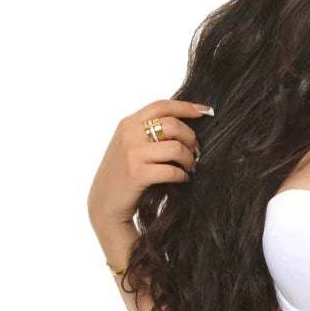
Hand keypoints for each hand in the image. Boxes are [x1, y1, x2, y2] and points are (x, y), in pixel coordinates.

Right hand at [87, 98, 213, 230]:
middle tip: (196, 152)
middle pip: (173, 125)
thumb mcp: (128, 146)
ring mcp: (133, 154)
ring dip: (189, 159)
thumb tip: (181, 126)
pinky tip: (183, 179)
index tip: (205, 111)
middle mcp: (129, 134)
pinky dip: (183, 176)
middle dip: (191, 139)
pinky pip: (172, 170)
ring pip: (176, 148)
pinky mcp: (138, 174)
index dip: (186, 107)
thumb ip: (146, 132)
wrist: (104, 204)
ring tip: (190, 168)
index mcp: (128, 124)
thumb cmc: (122, 175)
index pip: (161, 106)